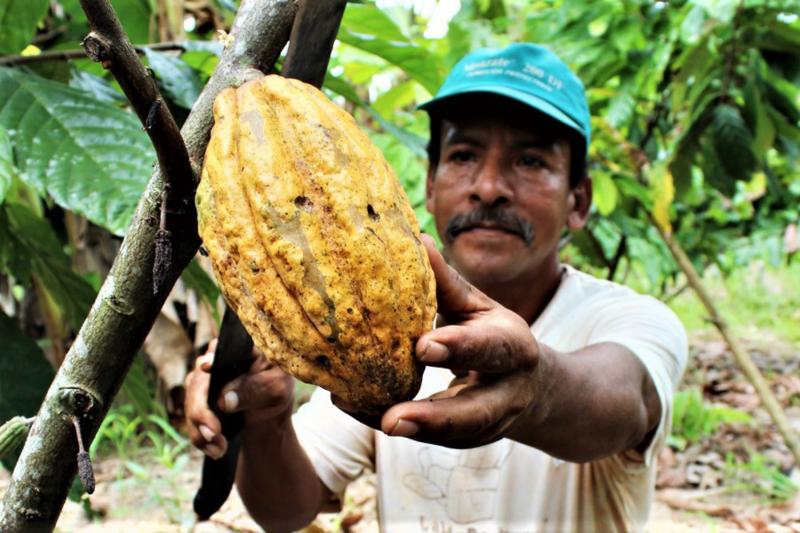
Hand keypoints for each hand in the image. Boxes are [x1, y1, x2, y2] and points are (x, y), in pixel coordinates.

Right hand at [185, 339, 294, 458]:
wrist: (268, 414)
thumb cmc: (276, 390)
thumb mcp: (277, 388)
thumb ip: (255, 388)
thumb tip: (224, 400)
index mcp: (239, 348)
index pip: (220, 349)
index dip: (211, 359)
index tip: (208, 368)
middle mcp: (215, 359)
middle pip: (199, 381)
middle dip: (202, 410)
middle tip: (213, 433)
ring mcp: (203, 381)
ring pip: (190, 402)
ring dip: (201, 429)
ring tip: (218, 448)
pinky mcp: (198, 401)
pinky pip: (191, 419)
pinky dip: (200, 438)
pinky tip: (214, 450)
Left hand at [336, 235, 543, 447]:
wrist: (531, 386)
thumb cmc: (493, 334)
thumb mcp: (477, 306)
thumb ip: (446, 283)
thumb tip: (415, 241)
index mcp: (513, 347)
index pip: (489, 349)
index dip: (457, 348)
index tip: (421, 347)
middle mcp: (508, 391)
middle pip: (476, 412)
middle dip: (434, 417)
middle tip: (392, 419)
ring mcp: (492, 422)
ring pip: (453, 434)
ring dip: (411, 430)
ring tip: (372, 419)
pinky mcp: (470, 439)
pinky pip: (434, 440)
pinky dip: (401, 428)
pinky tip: (363, 412)